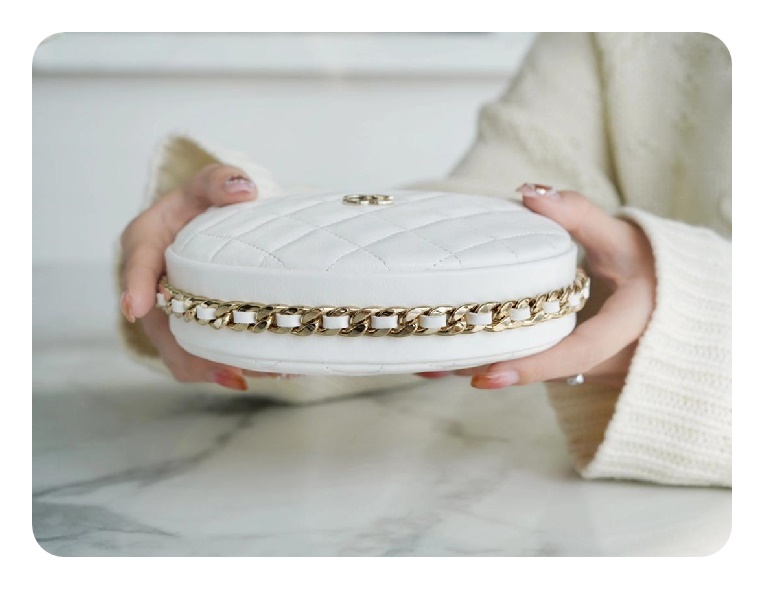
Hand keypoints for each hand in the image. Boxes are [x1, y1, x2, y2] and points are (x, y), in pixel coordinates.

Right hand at [119, 164, 284, 389]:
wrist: (198, 227)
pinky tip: (263, 370)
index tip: (136, 308)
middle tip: (232, 368)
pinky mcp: (184, 329)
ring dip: (215, 367)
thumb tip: (244, 190)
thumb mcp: (205, 185)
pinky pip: (198, 357)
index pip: (137, 265)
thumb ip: (219, 181)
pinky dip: (226, 368)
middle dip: (190, 351)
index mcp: (144, 244)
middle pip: (159, 327)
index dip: (136, 287)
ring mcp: (163, 312)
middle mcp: (147, 286)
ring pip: (179, 352)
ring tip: (262, 373)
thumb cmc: (198, 206)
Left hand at [421, 184, 655, 389]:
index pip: (576, 354)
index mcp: (627, 330)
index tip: (483, 375)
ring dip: (484, 365)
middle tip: (428, 365)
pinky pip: (536, 364)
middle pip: (540, 371)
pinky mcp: (576, 363)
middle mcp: (607, 360)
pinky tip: (455, 348)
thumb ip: (578, 214)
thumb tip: (527, 192)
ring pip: (534, 371)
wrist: (681, 300)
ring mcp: (591, 367)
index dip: (531, 367)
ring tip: (425, 360)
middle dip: (485, 369)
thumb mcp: (623, 237)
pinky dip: (499, 357)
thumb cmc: (656, 268)